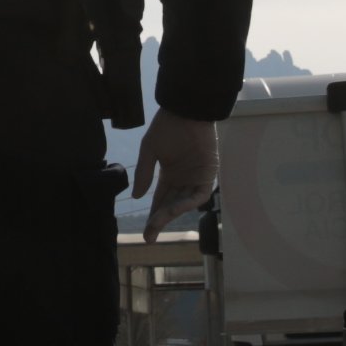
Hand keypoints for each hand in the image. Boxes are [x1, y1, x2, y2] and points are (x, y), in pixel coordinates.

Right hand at [130, 111, 220, 241]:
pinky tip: (174, 208)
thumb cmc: (168, 126)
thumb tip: (137, 197)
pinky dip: (188, 202)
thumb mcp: (150, 149)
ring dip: (171, 213)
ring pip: (184, 203)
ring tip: (158, 222)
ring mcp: (196, 178)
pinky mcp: (208, 174)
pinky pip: (199, 194)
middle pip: (171, 205)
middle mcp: (183, 180)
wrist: (187, 110)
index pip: (160, 200)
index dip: (154, 216)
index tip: (146, 233)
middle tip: (150, 235)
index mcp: (169, 175)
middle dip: (160, 221)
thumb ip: (144, 173)